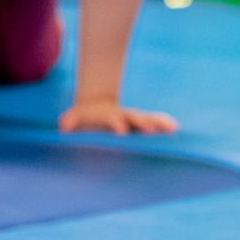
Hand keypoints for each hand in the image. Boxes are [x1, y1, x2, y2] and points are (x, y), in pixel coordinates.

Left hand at [56, 96, 181, 136]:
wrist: (96, 108)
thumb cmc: (83, 118)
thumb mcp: (73, 117)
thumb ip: (70, 120)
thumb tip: (65, 125)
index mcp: (107, 115)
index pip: (113, 119)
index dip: (117, 124)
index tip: (121, 131)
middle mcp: (124, 116)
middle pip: (135, 117)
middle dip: (143, 122)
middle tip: (151, 128)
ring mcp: (134, 120)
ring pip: (148, 120)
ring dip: (159, 123)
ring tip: (172, 127)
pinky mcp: (141, 126)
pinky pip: (155, 124)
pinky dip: (164, 126)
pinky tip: (175, 128)